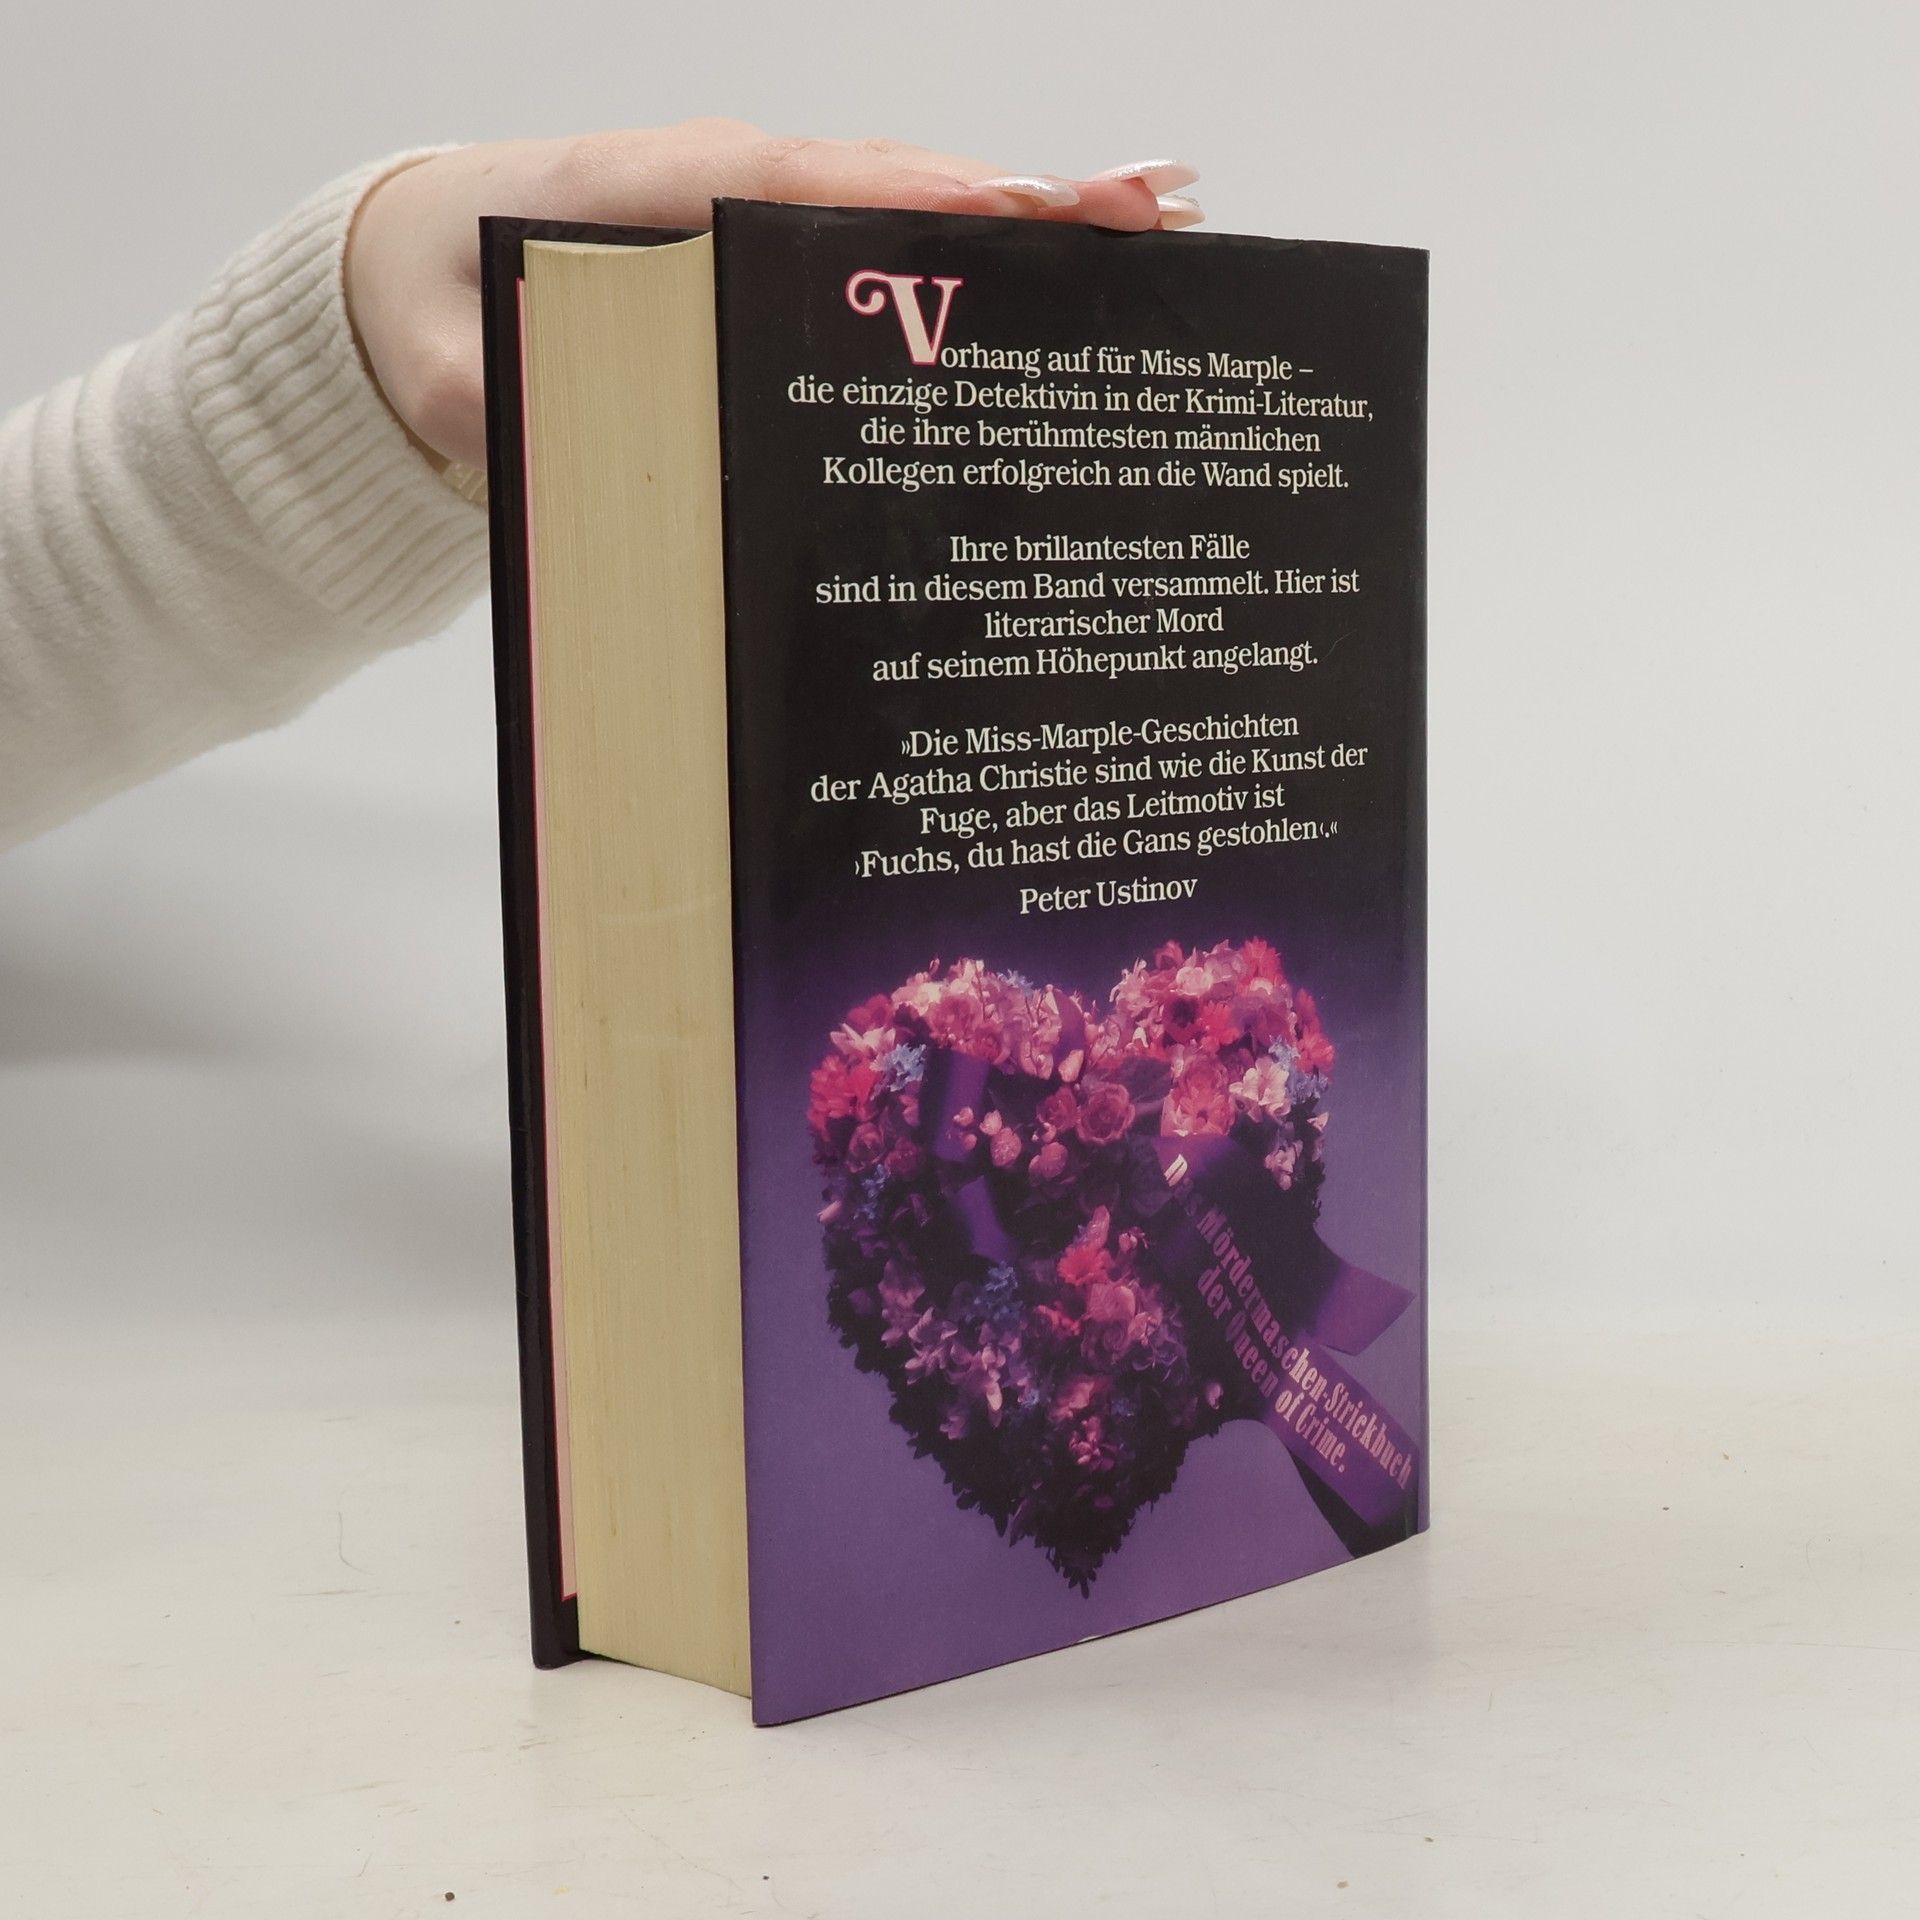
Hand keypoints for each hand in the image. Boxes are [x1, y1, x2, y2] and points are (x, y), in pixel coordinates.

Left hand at [344, 124, 1201, 469]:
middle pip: (888, 185)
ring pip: (903, 210)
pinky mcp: (771, 255)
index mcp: (648, 190)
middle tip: (1152, 211)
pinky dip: (974, 252)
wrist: (411, 272)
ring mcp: (756, 214)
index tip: (1015, 218)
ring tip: (1153, 228)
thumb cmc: (435, 302)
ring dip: (1025, 220)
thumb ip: (481, 397)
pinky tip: (1062, 272)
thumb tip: (544, 434)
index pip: (797, 187)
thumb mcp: (440, 364)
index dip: (909, 204)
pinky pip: (882, 245)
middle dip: (1020, 201)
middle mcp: (722, 186)